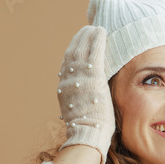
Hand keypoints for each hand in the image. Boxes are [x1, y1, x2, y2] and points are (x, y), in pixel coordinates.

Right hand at [56, 25, 114, 163]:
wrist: (87, 134)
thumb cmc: (86, 131)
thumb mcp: (77, 113)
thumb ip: (80, 102)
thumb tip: (84, 103)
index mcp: (64, 89)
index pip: (66, 65)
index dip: (72, 53)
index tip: (77, 45)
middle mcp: (68, 80)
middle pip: (72, 53)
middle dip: (78, 40)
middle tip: (86, 30)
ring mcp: (80, 77)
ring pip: (82, 49)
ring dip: (87, 36)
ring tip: (94, 28)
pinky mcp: (93, 76)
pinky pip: (95, 52)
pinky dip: (96, 39)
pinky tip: (101, 31)